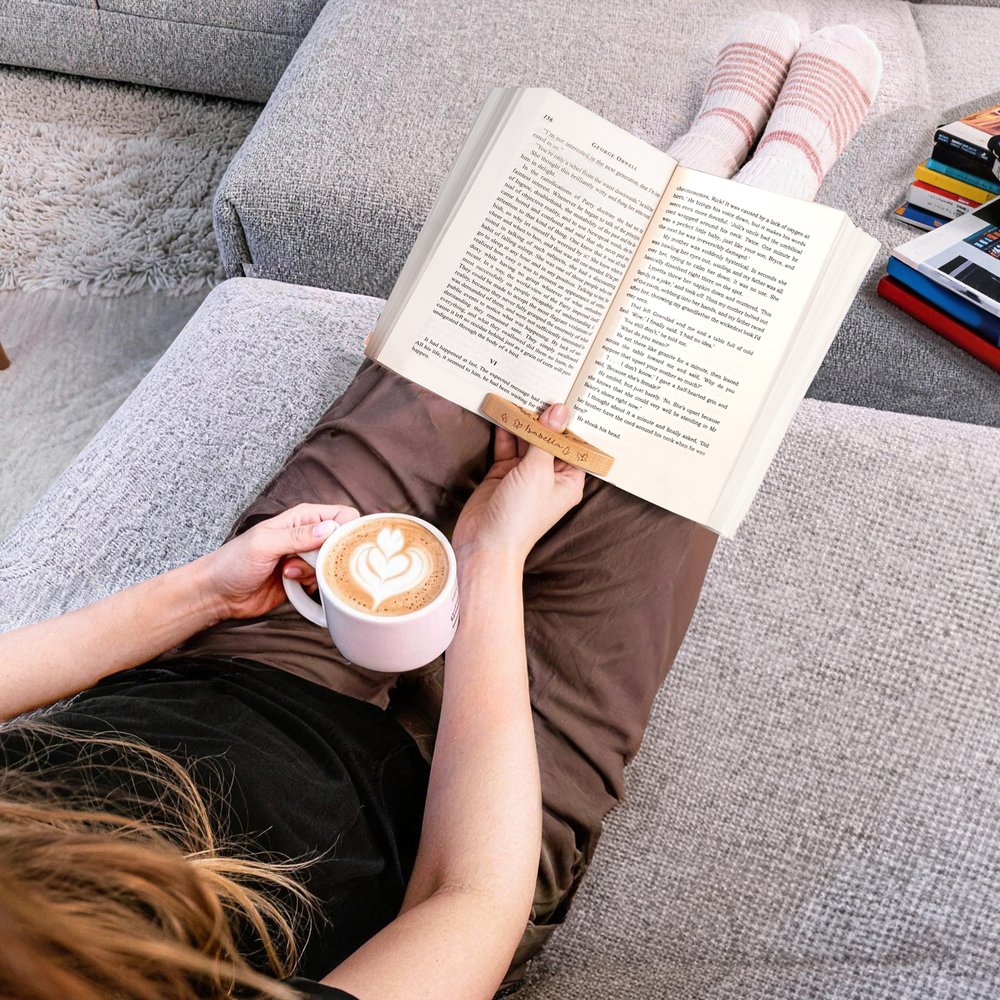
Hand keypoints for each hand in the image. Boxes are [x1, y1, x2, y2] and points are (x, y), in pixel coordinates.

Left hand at [194, 503, 359, 621]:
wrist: (218, 593)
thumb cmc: (233, 561)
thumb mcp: (265, 543)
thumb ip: (298, 536)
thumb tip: (330, 529)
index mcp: (303, 517)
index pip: (343, 515)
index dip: (346, 530)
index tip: (337, 546)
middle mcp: (308, 536)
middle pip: (342, 543)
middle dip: (329, 556)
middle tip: (305, 561)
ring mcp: (307, 559)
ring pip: (334, 565)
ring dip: (315, 573)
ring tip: (288, 572)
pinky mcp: (304, 579)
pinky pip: (324, 583)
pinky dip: (313, 586)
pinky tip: (291, 583)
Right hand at [452, 404, 584, 565]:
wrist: (485, 544)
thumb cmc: (520, 515)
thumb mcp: (538, 472)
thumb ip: (545, 439)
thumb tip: (559, 410)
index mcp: (569, 480)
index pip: (574, 444)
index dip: (571, 422)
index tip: (569, 393)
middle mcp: (549, 476)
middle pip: (549, 440)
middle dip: (544, 417)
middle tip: (542, 385)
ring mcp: (525, 475)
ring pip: (527, 441)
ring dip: (523, 421)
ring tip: (521, 391)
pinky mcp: (502, 474)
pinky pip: (507, 447)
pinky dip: (505, 431)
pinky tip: (503, 409)